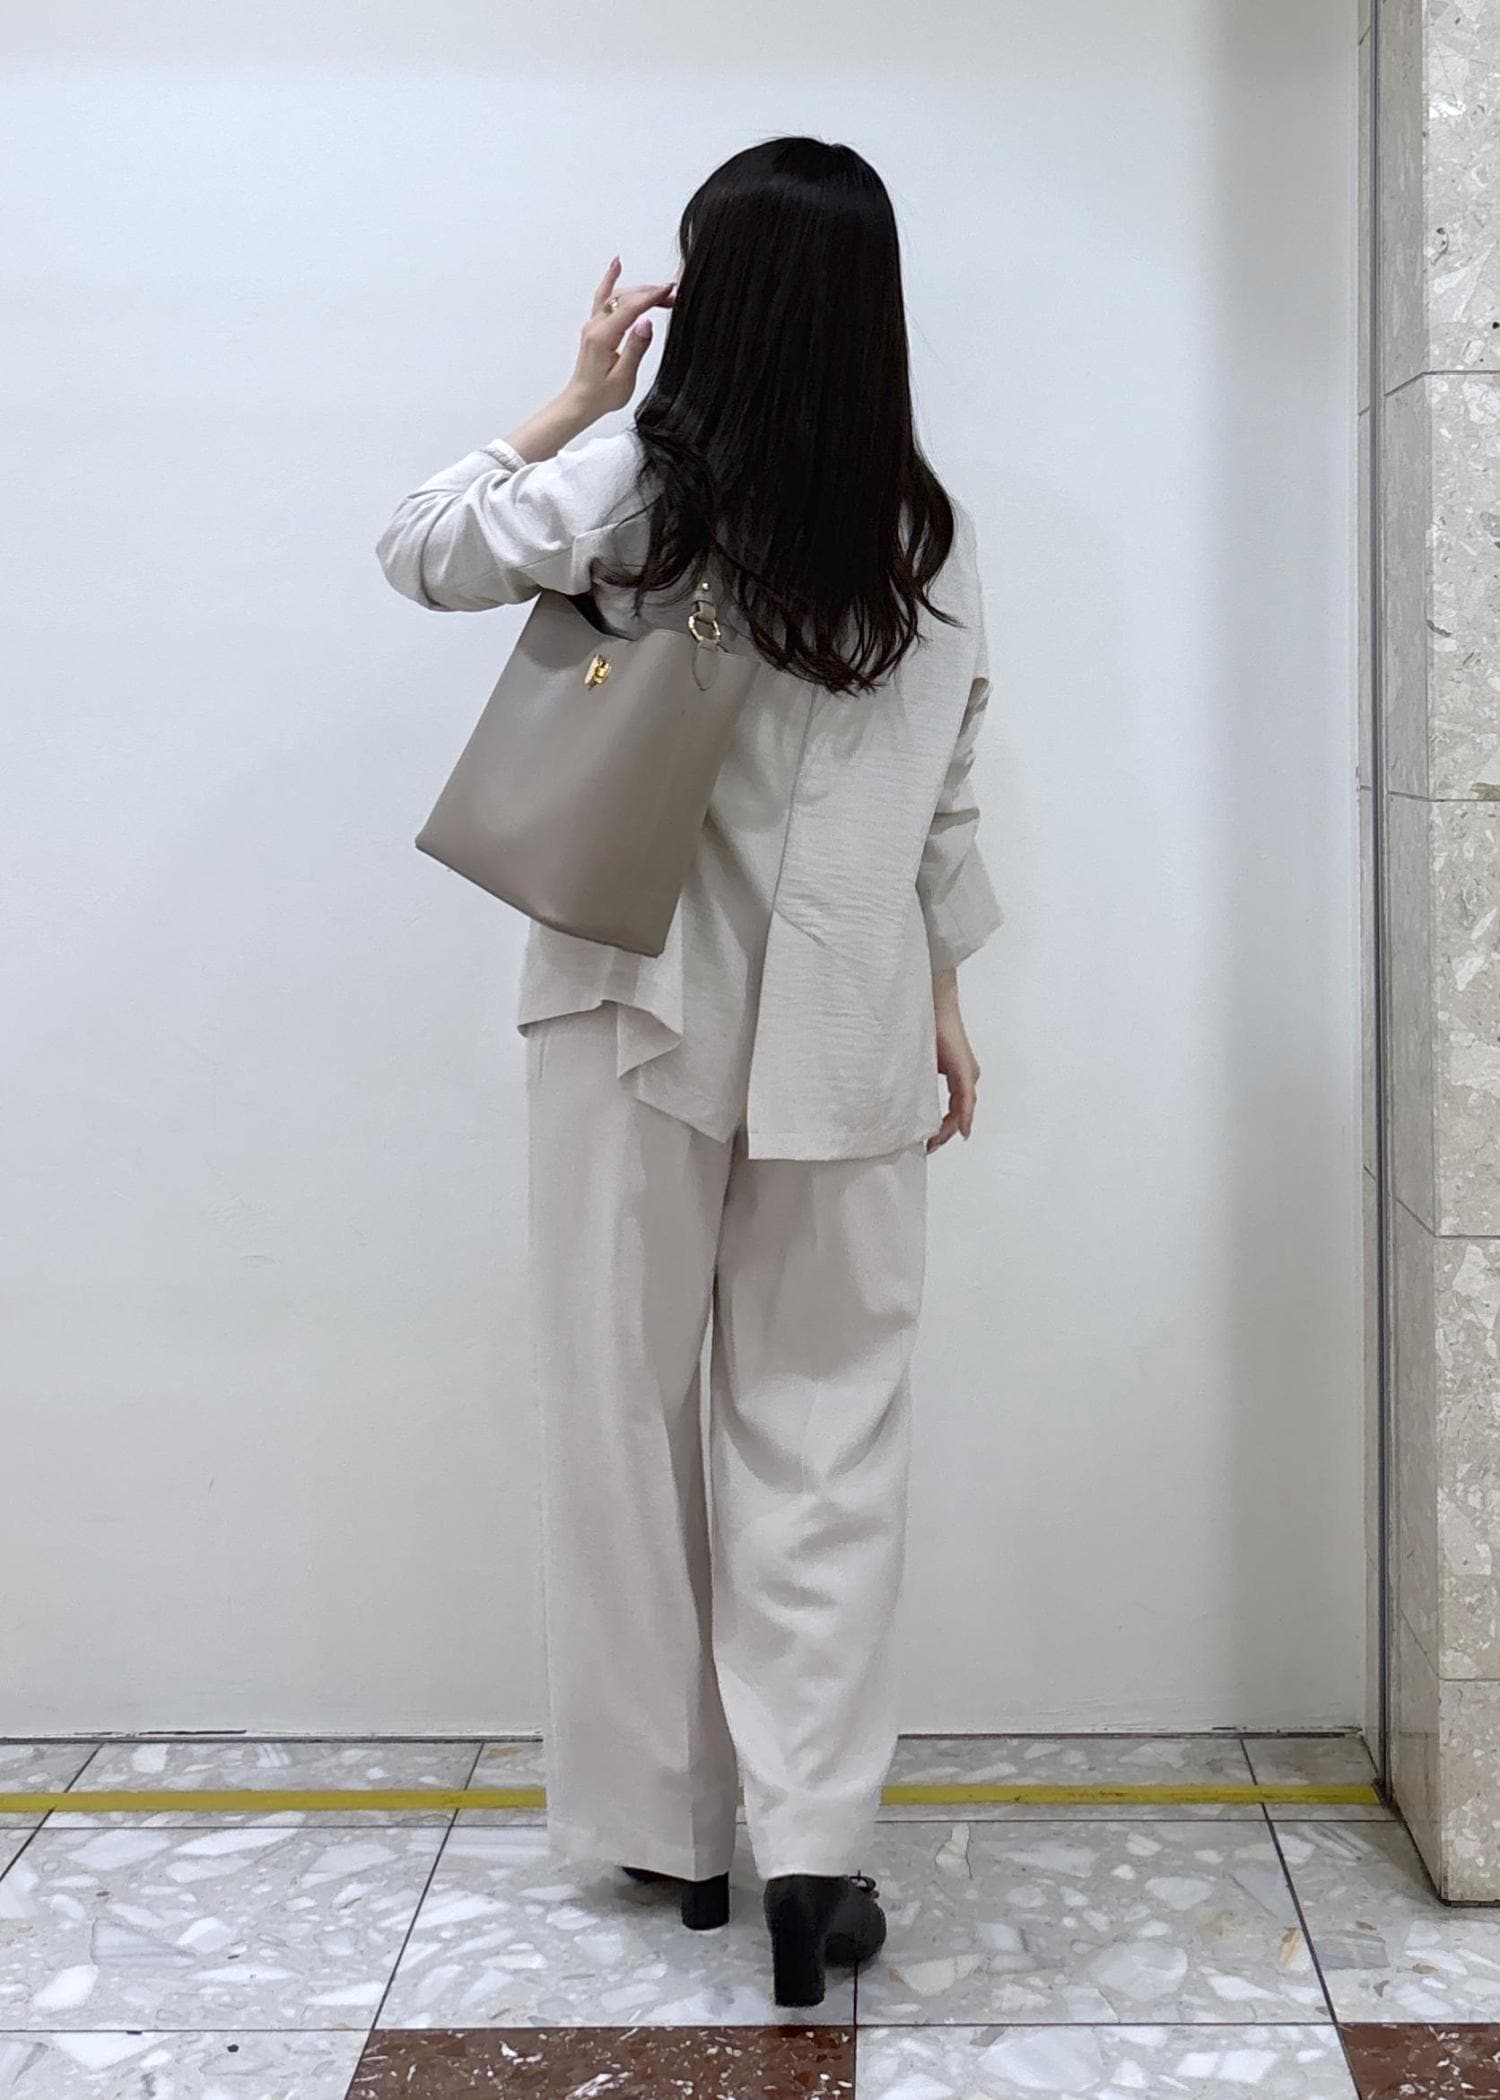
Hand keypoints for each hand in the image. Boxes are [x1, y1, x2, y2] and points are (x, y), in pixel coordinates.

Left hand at [564, 256, 675, 420]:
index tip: (670, 290)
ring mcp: (593, 324)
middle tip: (673, 293)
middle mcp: (595, 326)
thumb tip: (646, 323)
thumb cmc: (602, 395)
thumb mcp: (624, 378)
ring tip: (661, 292)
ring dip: (639, 290)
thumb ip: (635, 349)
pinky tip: (617, 265)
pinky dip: (612, 280)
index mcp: (602, 338)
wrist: (581, 401)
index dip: (652, 297)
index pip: (631, 308)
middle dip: (650, 292)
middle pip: (625, 298)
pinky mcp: (595, 326)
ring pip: (617, 296)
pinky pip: (603, 297)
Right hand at [928, 970, 979, 1151]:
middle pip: (959, 1112)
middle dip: (945, 1132)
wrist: (934, 1004)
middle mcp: (967, 1075)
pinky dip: (963, 1117)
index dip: (943, 1125)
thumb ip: (915, 1076)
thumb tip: (896, 1091)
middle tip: (930, 1146)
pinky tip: (960, 1131)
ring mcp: (968, 1074)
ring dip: (951, 1128)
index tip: (930, 1140)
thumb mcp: (917, 1058)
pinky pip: (965, 1100)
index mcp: (956, 1073)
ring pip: (963, 1109)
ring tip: (936, 1142)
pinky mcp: (965, 1071)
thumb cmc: (922, 1025)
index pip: (953, 1106)